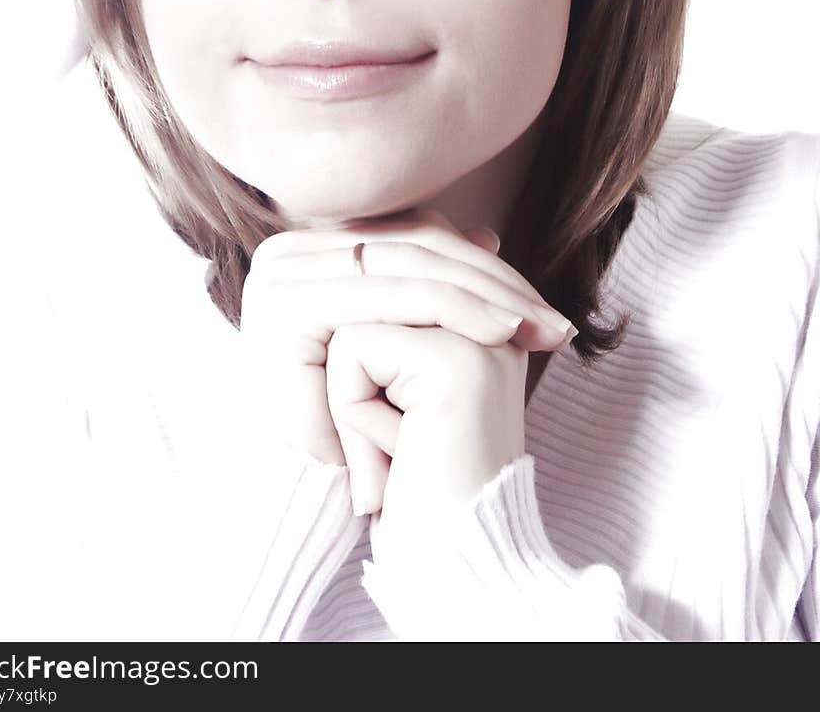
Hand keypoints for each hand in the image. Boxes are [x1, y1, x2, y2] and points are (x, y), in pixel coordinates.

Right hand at [238, 208, 572, 506]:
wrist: (302, 500)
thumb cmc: (351, 432)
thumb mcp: (399, 346)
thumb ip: (430, 284)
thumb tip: (489, 233)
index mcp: (303, 251)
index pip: (406, 239)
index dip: (476, 265)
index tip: (537, 299)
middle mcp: (283, 254)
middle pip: (408, 250)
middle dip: (487, 281)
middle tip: (550, 316)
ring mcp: (279, 277)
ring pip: (405, 269)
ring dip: (479, 295)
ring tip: (534, 325)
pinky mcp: (286, 308)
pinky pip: (387, 302)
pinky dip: (450, 311)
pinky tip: (497, 334)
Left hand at [324, 310, 530, 566]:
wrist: (444, 562)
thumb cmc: (414, 486)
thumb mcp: (394, 389)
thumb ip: (386, 323)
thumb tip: (377, 296)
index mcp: (488, 313)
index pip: (386, 284)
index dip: (361, 357)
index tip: (404, 425)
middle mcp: (494, 313)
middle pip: (366, 297)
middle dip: (355, 375)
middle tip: (401, 442)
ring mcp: (480, 332)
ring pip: (353, 321)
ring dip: (353, 396)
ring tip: (399, 449)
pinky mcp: (456, 360)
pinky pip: (353, 350)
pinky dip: (355, 412)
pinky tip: (401, 455)